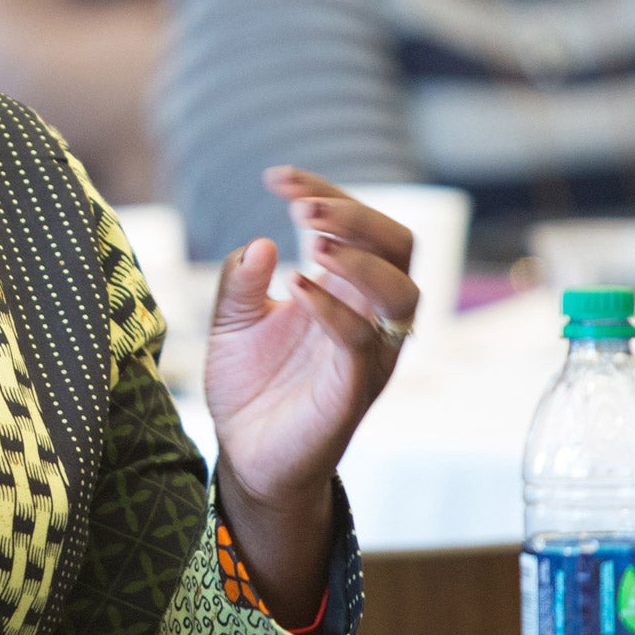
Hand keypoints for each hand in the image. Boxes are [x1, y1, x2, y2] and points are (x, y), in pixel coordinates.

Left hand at [203, 169, 416, 620]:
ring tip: (313, 243)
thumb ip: (240, 281)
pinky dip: (334, 309)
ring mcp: (368, 352)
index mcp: (345, 289)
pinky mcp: (355, 389)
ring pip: (402, 292)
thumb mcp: (231, 322)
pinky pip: (363, 342)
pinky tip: (295, 289)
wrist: (246, 455)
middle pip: (400, 245)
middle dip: (355, 215)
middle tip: (302, 206)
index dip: (326, 191)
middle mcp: (368, 315)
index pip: (361, 225)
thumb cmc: (250, 385)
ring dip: (360, 258)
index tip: (275, 178)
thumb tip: (261, 241)